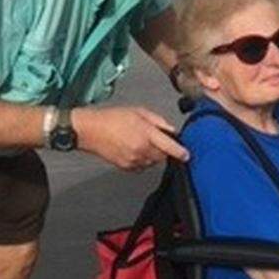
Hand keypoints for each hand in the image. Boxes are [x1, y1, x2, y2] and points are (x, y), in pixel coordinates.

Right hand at [73, 106, 188, 171]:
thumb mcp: (139, 112)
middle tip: (154, 139)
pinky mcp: (126, 167)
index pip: (169, 147)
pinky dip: (142, 160)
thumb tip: (171, 131)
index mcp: (146, 133)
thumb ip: (158, 122)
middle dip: (163, 149)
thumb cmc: (112, 118)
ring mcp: (133, 160)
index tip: (187, 155)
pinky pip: (141, 166)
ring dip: (152, 155)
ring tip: (139, 141)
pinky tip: (132, 148)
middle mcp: (141, 149)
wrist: (91, 130)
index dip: (180, 152)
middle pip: (162, 156)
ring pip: (152, 162)